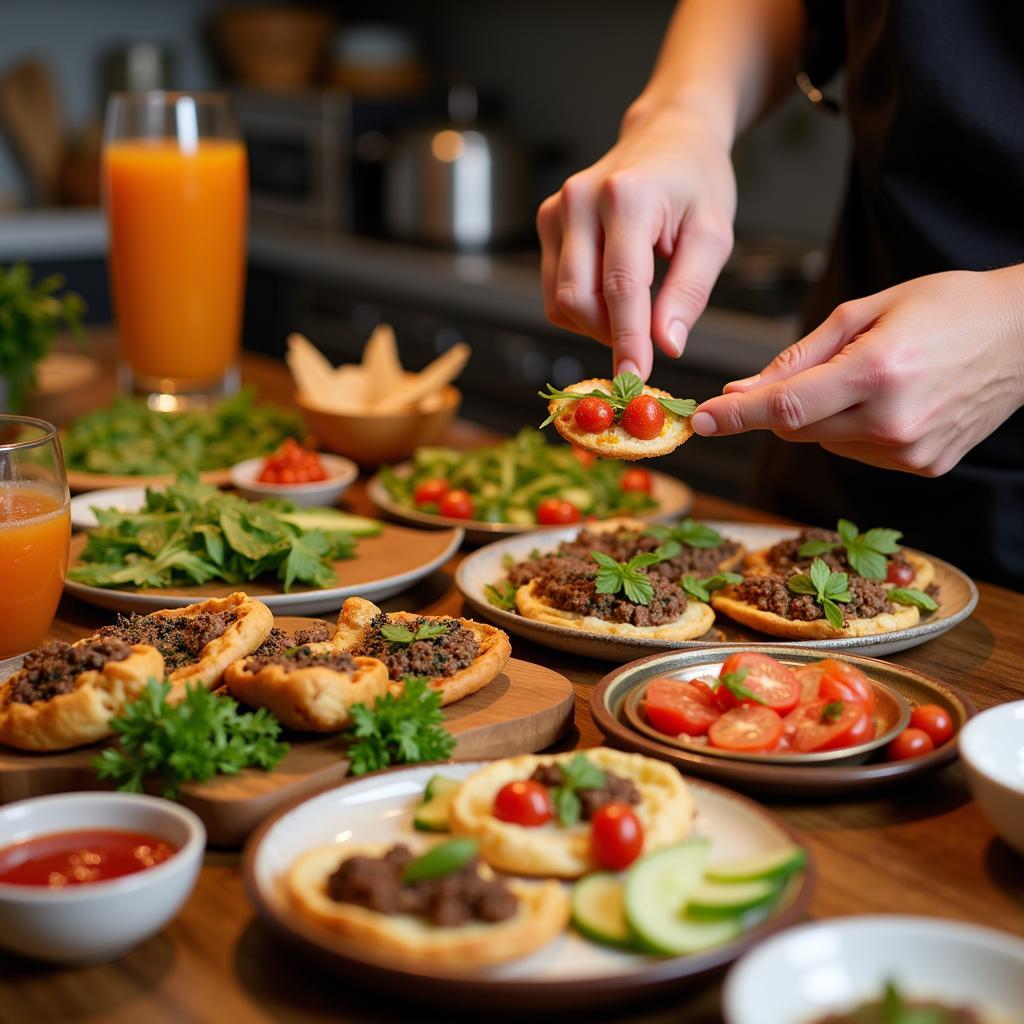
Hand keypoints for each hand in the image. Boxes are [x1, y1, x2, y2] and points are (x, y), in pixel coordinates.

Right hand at [536, 104, 735, 379]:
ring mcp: (556, 210)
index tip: (635, 378)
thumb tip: (667, 346)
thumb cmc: (696, 183)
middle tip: (646, 342)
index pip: (621, 287)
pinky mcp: (546, 222)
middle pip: (578, 299)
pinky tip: (612, 294)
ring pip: (560, 300)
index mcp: (627, 199)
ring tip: (634, 310)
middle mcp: (580, 201)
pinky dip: (583, 308)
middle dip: (610, 334)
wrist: (667, 133)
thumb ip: (689, 292)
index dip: (627, 341)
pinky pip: (555, 289)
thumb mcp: (713, 234)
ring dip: (595, 324)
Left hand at [690, 268, 1023, 475]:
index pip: (784, 406)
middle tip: (802, 373)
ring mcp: (910, 451)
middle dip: (781, 404)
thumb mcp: (866, 311)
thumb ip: (799, 356)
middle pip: (796, 429)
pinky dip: (853, 431)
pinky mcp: (923, 467)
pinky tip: (889, 401)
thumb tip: (743, 389)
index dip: (735, 415)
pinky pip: (858, 453)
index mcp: (877, 372)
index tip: (700, 421)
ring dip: (821, 417)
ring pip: (824, 442)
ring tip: (869, 377)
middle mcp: (893, 421)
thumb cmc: (946, 307)